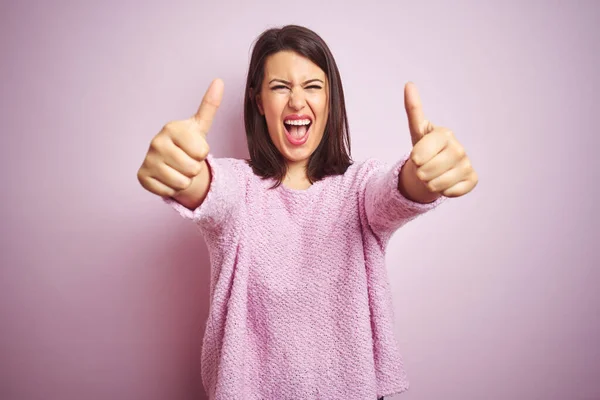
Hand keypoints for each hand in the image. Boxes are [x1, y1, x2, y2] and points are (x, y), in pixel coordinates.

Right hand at [137, 78, 223, 197]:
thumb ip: (209, 106)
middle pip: (192, 168)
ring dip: (184, 180)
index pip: (202, 152)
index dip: (202, 154)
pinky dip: (172, 189)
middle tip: (185, 160)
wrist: (171, 163)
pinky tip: (167, 177)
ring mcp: (147, 160)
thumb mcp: (200, 127)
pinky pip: (169, 191)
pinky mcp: (142, 177)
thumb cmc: (187, 144)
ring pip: (182, 182)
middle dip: (194, 169)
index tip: (193, 148)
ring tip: (178, 169)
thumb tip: (219, 80)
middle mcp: (156, 142)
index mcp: (172, 128)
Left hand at [403, 82, 477, 197]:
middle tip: (422, 170)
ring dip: (430, 184)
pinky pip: (453, 192)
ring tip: (431, 177)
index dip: (415, 159)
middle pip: (430, 170)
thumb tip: (409, 84)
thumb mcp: (416, 131)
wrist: (435, 168)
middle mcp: (459, 148)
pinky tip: (445, 183)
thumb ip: (413, 109)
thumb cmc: (424, 149)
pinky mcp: (473, 179)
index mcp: (444, 134)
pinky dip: (445, 192)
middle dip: (421, 174)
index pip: (420, 154)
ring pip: (440, 183)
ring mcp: (467, 164)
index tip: (415, 158)